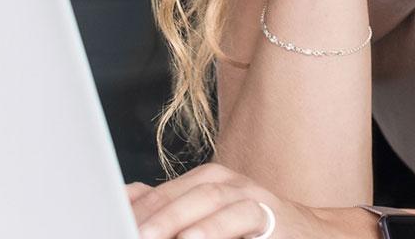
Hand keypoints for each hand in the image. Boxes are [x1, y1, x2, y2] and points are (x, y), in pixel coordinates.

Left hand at [125, 161, 357, 237]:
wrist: (310, 235)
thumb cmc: (251, 233)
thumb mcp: (205, 224)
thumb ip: (172, 214)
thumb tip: (126, 205)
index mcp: (197, 183)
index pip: (154, 195)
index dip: (130, 212)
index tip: (104, 221)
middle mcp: (219, 181)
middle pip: (173, 195)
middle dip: (145, 217)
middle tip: (122, 231)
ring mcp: (244, 192)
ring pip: (204, 200)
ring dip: (174, 220)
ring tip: (147, 236)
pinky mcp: (267, 210)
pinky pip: (238, 217)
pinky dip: (214, 229)